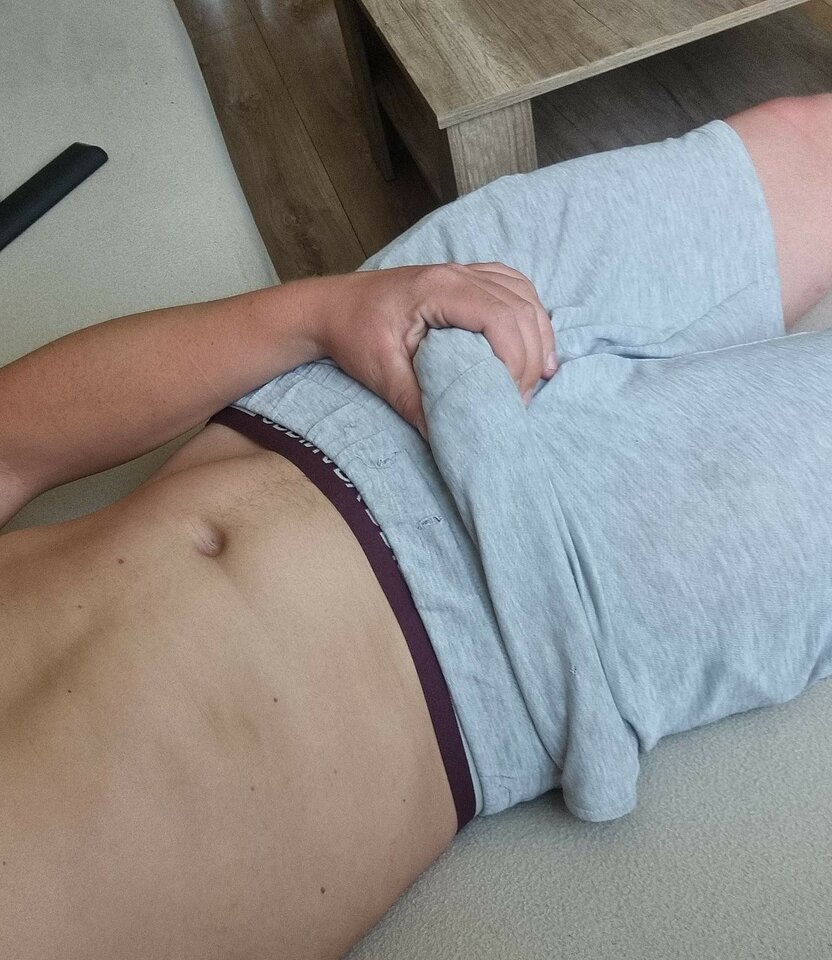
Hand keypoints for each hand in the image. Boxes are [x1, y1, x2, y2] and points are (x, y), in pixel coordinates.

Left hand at [307, 262, 557, 438]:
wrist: (333, 307)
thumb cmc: (353, 333)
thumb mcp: (379, 371)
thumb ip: (413, 402)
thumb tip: (445, 435)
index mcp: (439, 289)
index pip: (500, 317)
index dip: (516, 358)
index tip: (510, 396)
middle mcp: (458, 273)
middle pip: (520, 308)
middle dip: (530, 356)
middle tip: (519, 398)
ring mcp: (464, 271)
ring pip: (524, 296)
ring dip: (538, 335)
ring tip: (536, 377)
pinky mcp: (466, 278)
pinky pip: (514, 287)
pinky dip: (531, 315)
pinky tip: (534, 343)